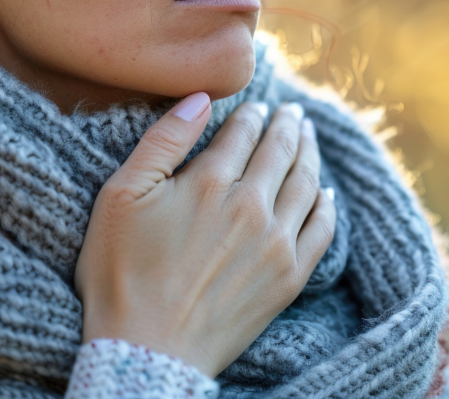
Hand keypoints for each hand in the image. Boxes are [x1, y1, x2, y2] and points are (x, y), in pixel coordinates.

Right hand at [74, 93, 335, 377]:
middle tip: (293, 111)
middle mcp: (252, 206)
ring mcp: (277, 242)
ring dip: (310, 153)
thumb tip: (200, 98)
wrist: (147, 351)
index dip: (252, 115)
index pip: (244, 133)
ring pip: (306, 182)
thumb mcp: (121, 197)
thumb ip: (163, 141)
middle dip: (287, 125)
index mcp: (211, 182)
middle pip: (280, 151)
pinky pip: (322, 229)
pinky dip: (327, 205)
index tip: (259, 106)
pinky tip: (326, 193)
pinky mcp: (291, 276)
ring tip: (309, 136)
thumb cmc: (122, 274)